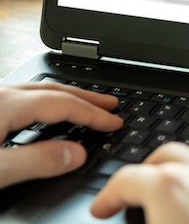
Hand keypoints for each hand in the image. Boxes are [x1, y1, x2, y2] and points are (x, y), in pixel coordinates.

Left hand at [0, 82, 121, 188]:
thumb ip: (37, 162)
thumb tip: (77, 155)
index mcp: (7, 104)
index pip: (62, 104)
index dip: (92, 114)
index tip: (114, 122)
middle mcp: (1, 96)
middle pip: (53, 91)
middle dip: (87, 99)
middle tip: (111, 105)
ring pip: (38, 92)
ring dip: (67, 98)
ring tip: (85, 104)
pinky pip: (25, 99)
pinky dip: (46, 103)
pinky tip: (45, 113)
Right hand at [91, 142, 188, 223]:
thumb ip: (141, 222)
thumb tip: (138, 220)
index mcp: (172, 188)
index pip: (126, 178)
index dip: (107, 196)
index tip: (103, 208)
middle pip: (167, 157)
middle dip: (146, 174)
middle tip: (134, 196)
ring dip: (182, 178)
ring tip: (170, 206)